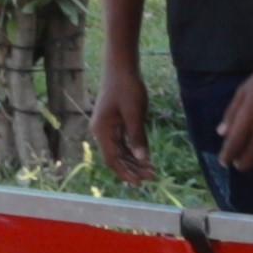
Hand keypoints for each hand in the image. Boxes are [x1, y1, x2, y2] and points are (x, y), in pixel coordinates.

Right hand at [89, 62, 151, 184]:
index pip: (112, 159)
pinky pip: (122, 143)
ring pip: (119, 151)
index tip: (140, 183)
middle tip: (151, 178)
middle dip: (132, 169)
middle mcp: (101, 132)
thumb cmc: (127, 88)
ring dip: (134, 162)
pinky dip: (132, 151)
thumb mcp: (135, 113)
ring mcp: (107, 128)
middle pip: (115, 157)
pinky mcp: (114, 123)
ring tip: (151, 171)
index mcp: (102, 131)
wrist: (121, 69)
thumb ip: (137, 137)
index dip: (125, 172)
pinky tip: (144, 158)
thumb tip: (142, 159)